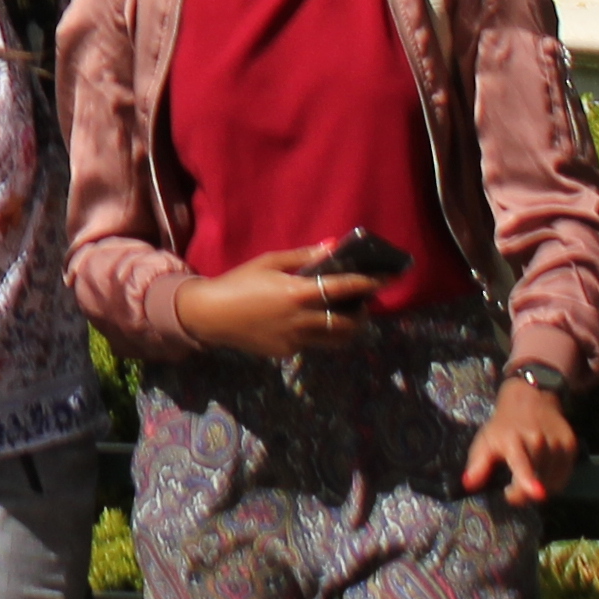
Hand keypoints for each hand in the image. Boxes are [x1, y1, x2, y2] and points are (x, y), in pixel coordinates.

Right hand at [172, 243, 377, 360]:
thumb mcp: (269, 262)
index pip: (344, 288)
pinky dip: (318, 331)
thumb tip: (334, 246)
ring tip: (347, 315)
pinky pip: (313, 342)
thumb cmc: (239, 281)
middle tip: (364, 303)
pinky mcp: (288, 352)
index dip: (368, 283)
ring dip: (348, 328)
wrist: (211, 315)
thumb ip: (304, 256)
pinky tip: (306, 321)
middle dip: (363, 314)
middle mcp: (301, 319)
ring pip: (336, 339)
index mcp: (297, 292)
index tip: (387, 279)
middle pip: (349, 323)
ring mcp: (296, 340)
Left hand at [463, 372, 577, 503]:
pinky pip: (564, 476)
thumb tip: (468, 484)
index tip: (537, 494)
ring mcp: (556, 442)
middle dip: (524, 493)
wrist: (531, 397)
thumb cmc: (504, 424)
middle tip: (513, 491)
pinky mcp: (570, 444)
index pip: (522, 462)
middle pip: (538, 478)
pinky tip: (543, 475)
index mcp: (513, 438)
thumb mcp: (486, 440)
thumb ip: (478, 464)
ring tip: (527, 480)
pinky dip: (554, 482)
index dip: (528, 480)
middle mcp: (538, 439)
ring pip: (552, 481)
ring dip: (540, 488)